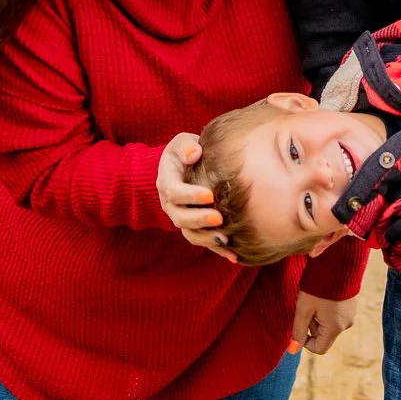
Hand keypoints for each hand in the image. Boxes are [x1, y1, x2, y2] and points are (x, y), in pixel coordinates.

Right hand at [157, 133, 236, 263]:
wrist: (186, 167)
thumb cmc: (187, 151)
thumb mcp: (182, 143)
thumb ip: (186, 146)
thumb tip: (194, 153)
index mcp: (167, 183)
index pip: (174, 191)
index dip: (190, 195)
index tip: (210, 195)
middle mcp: (171, 204)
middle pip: (181, 217)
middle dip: (200, 220)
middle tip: (219, 218)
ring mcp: (182, 218)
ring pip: (190, 234)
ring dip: (207, 238)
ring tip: (226, 240)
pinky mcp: (194, 228)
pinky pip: (203, 241)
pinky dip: (217, 250)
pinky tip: (234, 256)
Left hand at [290, 291, 356, 354]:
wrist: (337, 263)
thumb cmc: (317, 286)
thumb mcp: (303, 308)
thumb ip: (298, 331)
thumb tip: (293, 350)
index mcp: (335, 327)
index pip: (319, 348)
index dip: (305, 341)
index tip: (300, 324)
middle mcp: (346, 325)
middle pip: (324, 336)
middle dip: (312, 326)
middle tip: (308, 307)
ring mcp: (351, 315)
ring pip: (329, 326)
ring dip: (319, 318)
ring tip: (316, 300)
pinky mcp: (351, 307)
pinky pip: (336, 317)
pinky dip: (326, 311)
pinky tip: (324, 297)